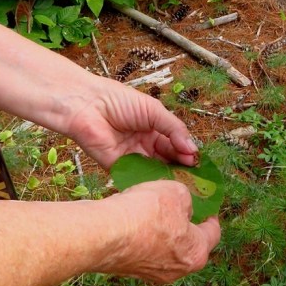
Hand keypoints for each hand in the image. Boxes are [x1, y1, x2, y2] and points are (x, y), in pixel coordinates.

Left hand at [62, 76, 198, 169]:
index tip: (197, 162)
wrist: (87, 105)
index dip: (186, 152)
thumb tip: (193, 149)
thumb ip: (174, 129)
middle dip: (179, 167)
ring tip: (182, 182)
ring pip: (153, 171)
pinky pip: (135, 177)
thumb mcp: (154, 110)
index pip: (174, 144)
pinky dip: (149, 181)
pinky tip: (162, 184)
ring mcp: (131, 157)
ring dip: (167, 176)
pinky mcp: (117, 168)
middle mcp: (143, 145)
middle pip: (166, 160)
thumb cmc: (119, 101)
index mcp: (153, 129)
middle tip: (193, 176)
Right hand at [97, 180, 220, 282]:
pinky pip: (143, 250)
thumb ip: (186, 199)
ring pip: (164, 248)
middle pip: (188, 244)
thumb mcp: (177, 192)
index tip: (207, 208)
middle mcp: (177, 270)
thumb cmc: (146, 214)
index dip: (211, 216)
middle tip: (179, 206)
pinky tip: (134, 218)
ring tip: (153, 209)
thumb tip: (181, 206)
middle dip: (185, 225)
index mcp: (196, 253)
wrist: (103, 234)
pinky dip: (142, 236)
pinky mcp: (129, 270)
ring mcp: (151, 274)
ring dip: (161, 231)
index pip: (213, 234)